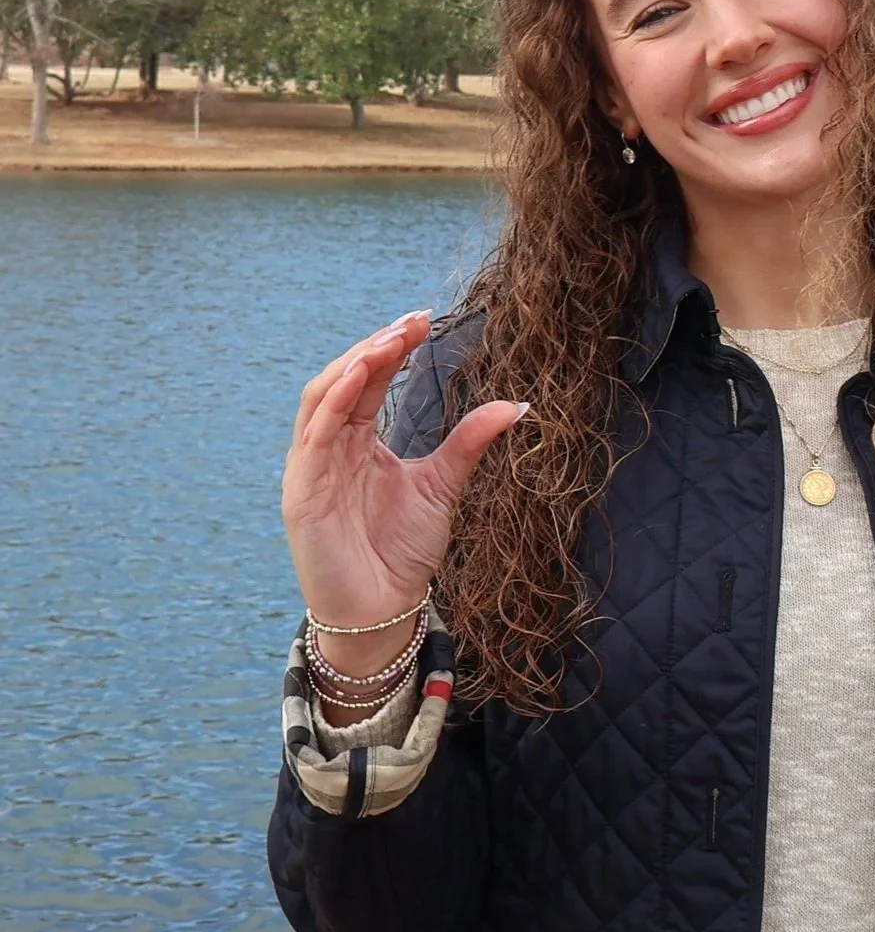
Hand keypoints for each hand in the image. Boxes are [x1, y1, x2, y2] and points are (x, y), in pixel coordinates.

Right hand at [282, 311, 523, 657]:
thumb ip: (469, 443)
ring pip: (320, 399)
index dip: (392, 348)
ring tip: (387, 341)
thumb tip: (516, 404)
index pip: (367, 381)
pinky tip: (356, 380)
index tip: (425, 321)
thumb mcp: (443, 486)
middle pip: (342, 380)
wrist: (383, 610)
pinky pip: (312, 439)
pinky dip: (332, 405)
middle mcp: (328, 448)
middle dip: (375, 347)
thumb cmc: (402, 552)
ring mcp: (310, 469)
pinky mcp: (301, 494)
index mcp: (356, 443)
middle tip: (412, 322)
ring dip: (351, 366)